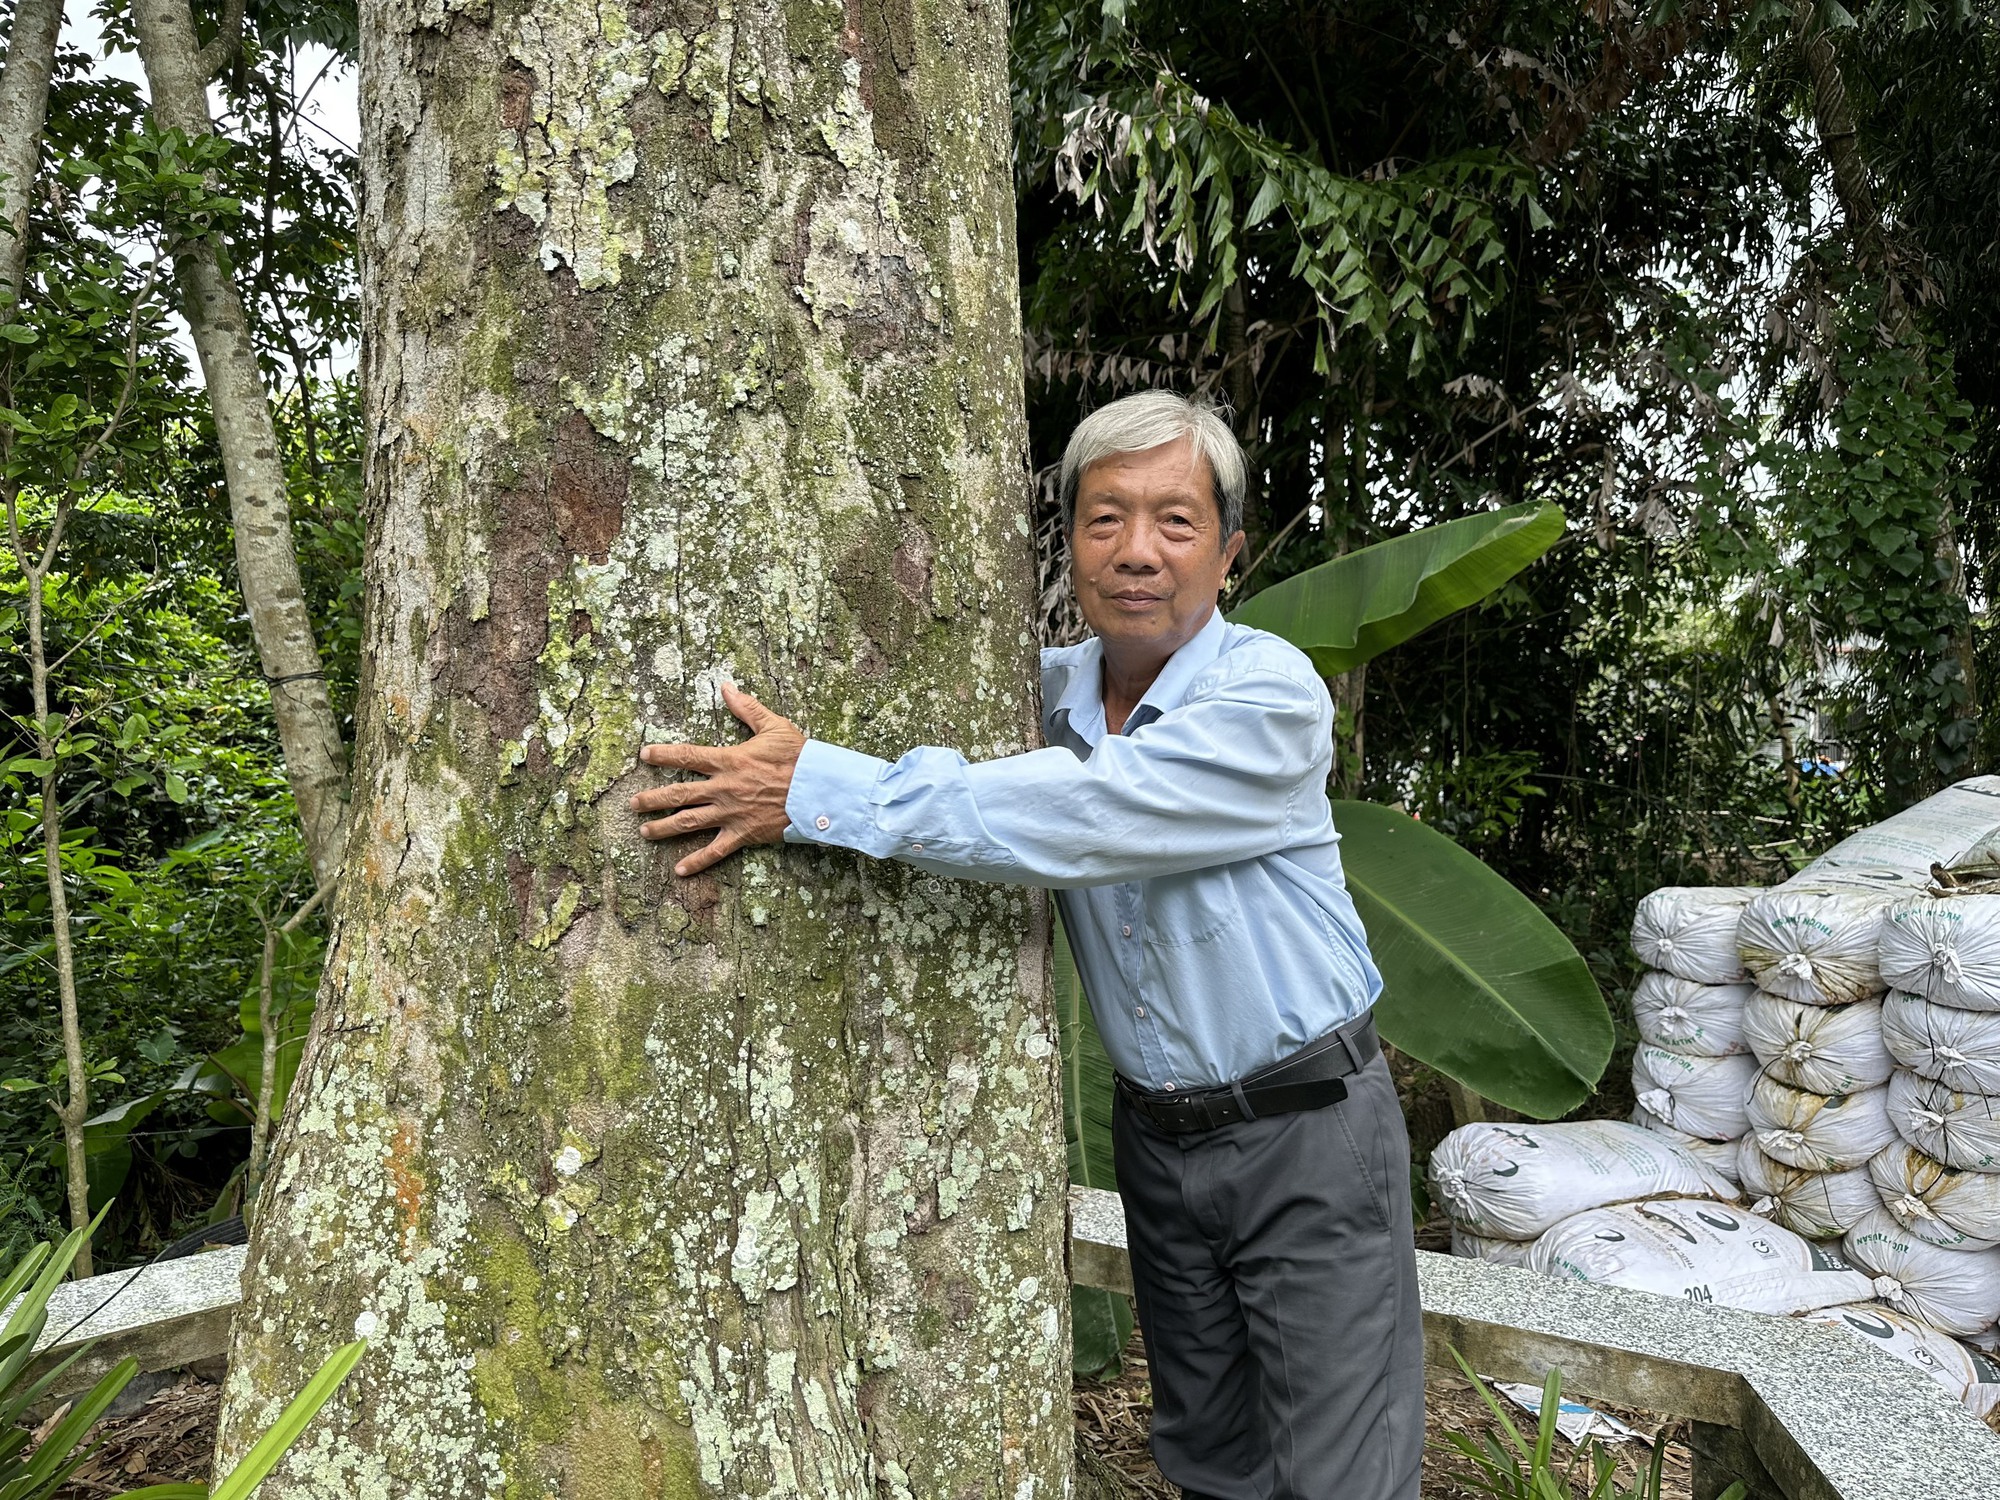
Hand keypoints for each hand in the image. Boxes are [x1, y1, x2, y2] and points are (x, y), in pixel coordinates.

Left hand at [630, 683, 805, 875]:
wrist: (820, 790)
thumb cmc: (800, 757)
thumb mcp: (774, 727)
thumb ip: (747, 708)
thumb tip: (726, 687)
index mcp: (729, 761)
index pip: (687, 756)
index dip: (663, 754)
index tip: (644, 755)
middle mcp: (724, 788)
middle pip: (679, 793)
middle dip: (653, 798)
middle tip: (633, 803)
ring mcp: (731, 813)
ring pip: (689, 822)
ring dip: (663, 827)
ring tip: (644, 831)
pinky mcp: (743, 833)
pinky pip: (715, 850)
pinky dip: (697, 861)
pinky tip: (679, 870)